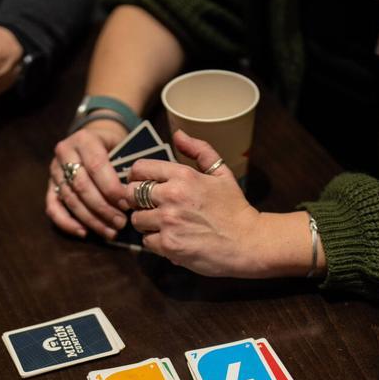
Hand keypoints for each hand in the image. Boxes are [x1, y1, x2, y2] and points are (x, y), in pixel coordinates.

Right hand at [46, 119, 129, 238]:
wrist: (94, 139)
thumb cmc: (114, 147)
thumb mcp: (122, 146)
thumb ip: (126, 165)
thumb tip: (137, 195)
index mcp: (84, 139)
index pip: (96, 166)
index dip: (111, 188)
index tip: (127, 205)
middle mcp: (65, 153)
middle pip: (82, 186)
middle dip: (103, 208)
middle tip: (121, 223)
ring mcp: (55, 170)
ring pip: (71, 199)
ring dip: (91, 220)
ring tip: (111, 232)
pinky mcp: (50, 186)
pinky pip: (53, 207)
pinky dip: (67, 223)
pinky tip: (84, 233)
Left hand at [125, 130, 280, 276]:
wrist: (248, 243)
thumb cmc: (235, 209)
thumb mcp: (222, 174)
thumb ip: (200, 151)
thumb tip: (178, 134)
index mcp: (183, 176)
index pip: (139, 169)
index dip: (135, 177)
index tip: (139, 184)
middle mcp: (171, 196)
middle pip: (131, 194)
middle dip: (137, 201)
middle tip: (150, 208)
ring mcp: (168, 221)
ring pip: (137, 220)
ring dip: (147, 224)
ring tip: (164, 226)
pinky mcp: (168, 245)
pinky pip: (146, 241)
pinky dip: (156, 243)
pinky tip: (172, 240)